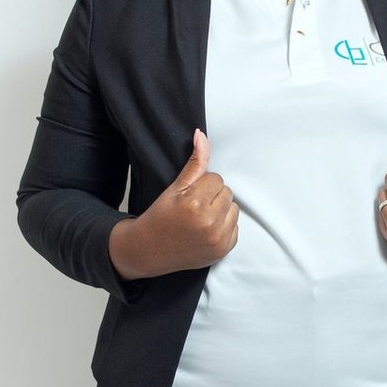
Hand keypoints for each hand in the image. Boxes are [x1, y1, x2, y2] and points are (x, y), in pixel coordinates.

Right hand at [110, 129, 238, 279]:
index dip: (201, 185)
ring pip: (234, 208)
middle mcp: (209, 223)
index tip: (189, 196)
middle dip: (212, 197)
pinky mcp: (224, 250)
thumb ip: (194, 162)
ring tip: (201, 218)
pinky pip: (235, 227)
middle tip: (194, 208)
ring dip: (221, 210)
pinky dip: (224, 227)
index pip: (216, 178)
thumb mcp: (175, 187)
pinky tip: (206, 230)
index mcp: (195, 204)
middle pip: (227, 192)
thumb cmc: (161, 217)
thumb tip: (201, 135)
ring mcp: (218, 239)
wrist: (151, 250)